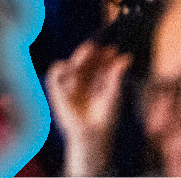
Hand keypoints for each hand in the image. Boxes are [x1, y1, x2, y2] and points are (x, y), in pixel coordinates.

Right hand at [45, 41, 131, 176]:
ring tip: (88, 52)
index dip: (103, 55)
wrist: (93, 134)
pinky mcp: (57, 90)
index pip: (98, 63)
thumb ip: (116, 75)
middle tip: (99, 46)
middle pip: (84, 61)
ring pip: (70, 64)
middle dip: (91, 53)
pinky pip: (54, 74)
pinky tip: (70, 66)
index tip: (113, 49)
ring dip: (78, 57)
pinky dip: (60, 68)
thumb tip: (125, 57)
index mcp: (96, 80)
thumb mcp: (113, 93)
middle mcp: (82, 80)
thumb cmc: (106, 117)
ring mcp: (69, 84)